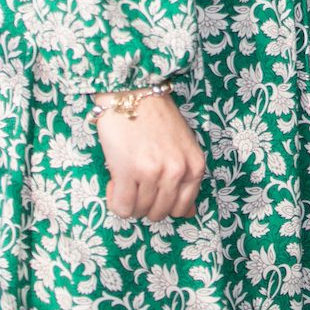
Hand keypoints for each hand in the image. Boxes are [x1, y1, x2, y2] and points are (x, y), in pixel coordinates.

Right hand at [94, 92, 205, 220]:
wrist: (134, 95)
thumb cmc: (158, 120)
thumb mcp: (184, 148)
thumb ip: (187, 180)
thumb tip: (189, 214)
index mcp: (195, 167)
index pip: (182, 208)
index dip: (164, 203)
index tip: (153, 188)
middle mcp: (178, 172)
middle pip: (159, 213)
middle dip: (145, 204)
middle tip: (137, 182)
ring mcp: (154, 173)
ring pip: (139, 211)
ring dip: (128, 199)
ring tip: (126, 176)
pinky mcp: (129, 172)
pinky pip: (121, 207)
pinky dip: (115, 199)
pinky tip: (115, 180)